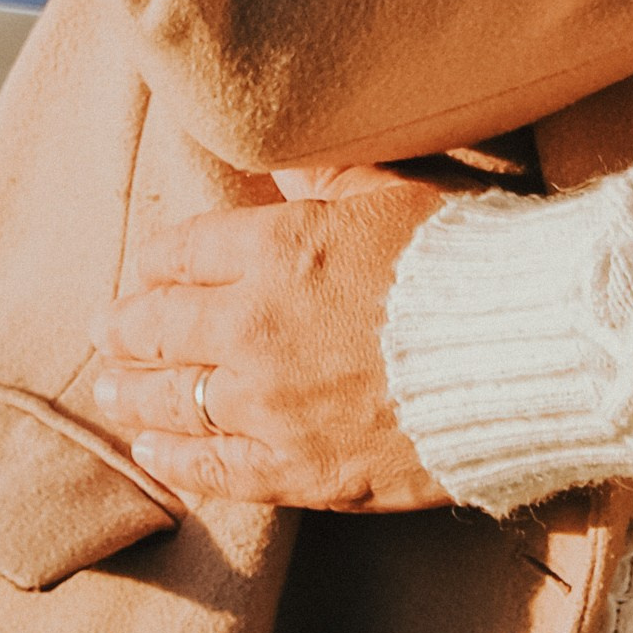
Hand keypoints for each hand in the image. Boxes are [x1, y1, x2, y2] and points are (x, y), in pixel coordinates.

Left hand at [87, 181, 449, 512]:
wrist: (526, 351)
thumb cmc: (467, 258)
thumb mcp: (391, 192)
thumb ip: (325, 180)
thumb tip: (284, 163)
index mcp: (276, 247)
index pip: (182, 253)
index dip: (154, 264)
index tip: (141, 272)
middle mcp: (255, 327)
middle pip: (161, 329)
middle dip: (125, 329)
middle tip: (105, 331)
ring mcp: (273, 405)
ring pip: (174, 402)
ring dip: (134, 396)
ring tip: (113, 393)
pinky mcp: (302, 469)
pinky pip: (215, 470)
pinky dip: (175, 462)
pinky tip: (154, 455)